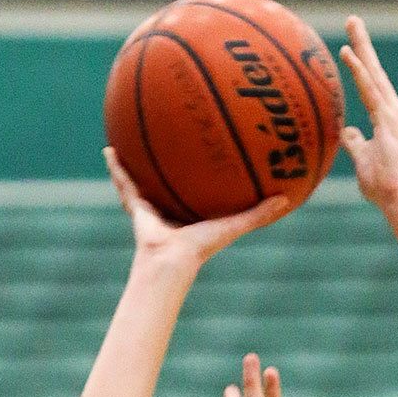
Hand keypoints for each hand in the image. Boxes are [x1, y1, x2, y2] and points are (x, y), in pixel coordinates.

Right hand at [105, 147, 293, 269]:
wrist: (171, 261)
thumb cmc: (201, 249)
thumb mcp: (234, 225)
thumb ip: (259, 213)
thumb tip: (288, 197)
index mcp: (190, 213)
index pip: (195, 190)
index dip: (199, 175)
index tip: (202, 155)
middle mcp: (168, 208)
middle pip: (167, 179)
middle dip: (167, 161)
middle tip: (168, 135)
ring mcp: (149, 207)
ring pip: (141, 178)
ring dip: (135, 160)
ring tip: (129, 135)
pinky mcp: (134, 205)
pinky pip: (124, 182)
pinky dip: (115, 167)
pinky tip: (109, 148)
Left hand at [340, 17, 397, 211]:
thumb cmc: (381, 184)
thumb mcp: (362, 159)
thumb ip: (355, 143)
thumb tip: (346, 130)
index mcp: (386, 117)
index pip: (371, 83)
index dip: (361, 63)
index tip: (351, 43)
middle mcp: (391, 109)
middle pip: (374, 70)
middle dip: (364, 43)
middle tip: (353, 20)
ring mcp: (391, 112)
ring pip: (373, 73)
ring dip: (362, 47)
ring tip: (351, 23)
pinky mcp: (387, 118)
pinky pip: (369, 88)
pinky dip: (359, 70)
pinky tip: (348, 52)